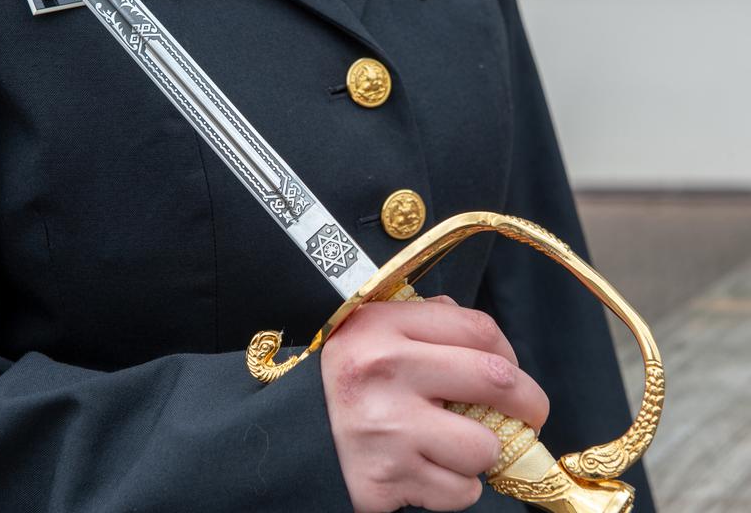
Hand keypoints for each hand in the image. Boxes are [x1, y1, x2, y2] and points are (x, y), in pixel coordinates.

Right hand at [320, 296, 549, 511]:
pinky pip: (458, 492)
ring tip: (451, 447)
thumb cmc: (344, 383)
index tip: (510, 370)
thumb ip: (425, 325)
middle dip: (529, 403)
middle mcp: (383, 371)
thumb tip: (490, 347)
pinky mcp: (385, 480)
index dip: (509, 353)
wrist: (287, 438)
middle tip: (529, 413)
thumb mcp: (369, 333)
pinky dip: (453, 487)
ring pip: (483, 447)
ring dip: (480, 453)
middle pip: (498, 381)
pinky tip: (426, 471)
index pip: (479, 328)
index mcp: (382, 327)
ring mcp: (385, 429)